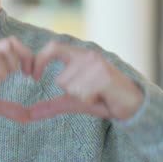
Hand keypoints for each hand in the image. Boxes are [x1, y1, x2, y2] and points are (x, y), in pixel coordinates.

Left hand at [29, 41, 143, 120]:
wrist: (133, 105)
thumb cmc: (102, 99)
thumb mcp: (73, 101)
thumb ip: (51, 105)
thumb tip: (29, 114)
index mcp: (79, 55)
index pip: (53, 47)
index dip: (39, 60)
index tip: (32, 76)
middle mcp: (88, 55)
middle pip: (61, 78)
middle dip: (70, 92)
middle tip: (88, 93)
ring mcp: (97, 65)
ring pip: (71, 87)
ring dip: (82, 97)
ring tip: (97, 94)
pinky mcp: (105, 76)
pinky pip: (83, 93)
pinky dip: (90, 100)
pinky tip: (102, 97)